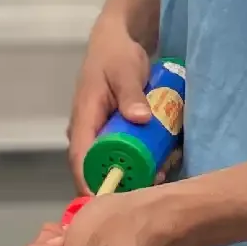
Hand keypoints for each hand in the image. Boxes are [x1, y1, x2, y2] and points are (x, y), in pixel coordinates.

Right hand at [68, 14, 153, 193]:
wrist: (116, 42)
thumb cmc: (116, 55)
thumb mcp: (125, 71)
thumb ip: (131, 94)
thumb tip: (140, 119)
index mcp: (84, 120)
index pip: (81, 161)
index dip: (93, 184)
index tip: (112, 203)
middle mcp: (88, 134)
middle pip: (99, 170)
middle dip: (125, 183)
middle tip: (155, 185)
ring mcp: (100, 135)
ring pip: (114, 165)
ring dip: (138, 173)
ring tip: (165, 169)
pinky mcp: (113, 134)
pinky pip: (125, 155)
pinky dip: (142, 160)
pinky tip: (163, 159)